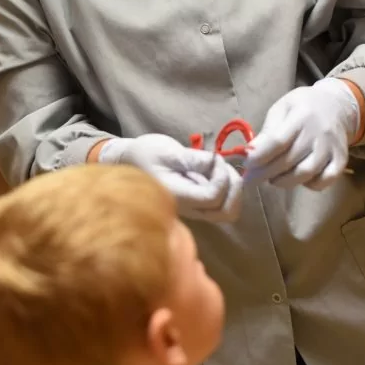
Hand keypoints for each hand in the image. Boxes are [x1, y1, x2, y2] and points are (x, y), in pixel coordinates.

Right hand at [99, 134, 242, 221]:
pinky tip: (217, 173)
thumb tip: (217, 163)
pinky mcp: (197, 204)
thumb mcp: (167, 151)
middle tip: (224, 166)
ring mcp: (194, 209)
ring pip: (227, 212)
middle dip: (234, 188)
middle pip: (227, 212)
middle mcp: (189, 209)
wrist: (130, 162)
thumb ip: (193, 160)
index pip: (213, 197)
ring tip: (221, 169)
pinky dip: (228, 190)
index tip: (214, 158)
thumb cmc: (145, 154)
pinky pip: (221, 205)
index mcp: (179, 196)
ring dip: (233, 190)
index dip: (222, 177)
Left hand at [244, 78, 359, 189]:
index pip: (278, 140)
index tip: (246, 165)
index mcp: (301, 115)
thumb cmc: (302, 107)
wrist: (337, 105)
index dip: (260, 156)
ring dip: (285, 181)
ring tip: (273, 179)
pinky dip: (310, 185)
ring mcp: (332, 147)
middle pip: (289, 159)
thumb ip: (268, 131)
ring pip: (306, 173)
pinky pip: (325, 180)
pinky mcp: (341, 159)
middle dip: (265, 173)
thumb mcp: (281, 109)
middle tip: (251, 180)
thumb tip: (250, 153)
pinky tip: (299, 179)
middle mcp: (319, 132)